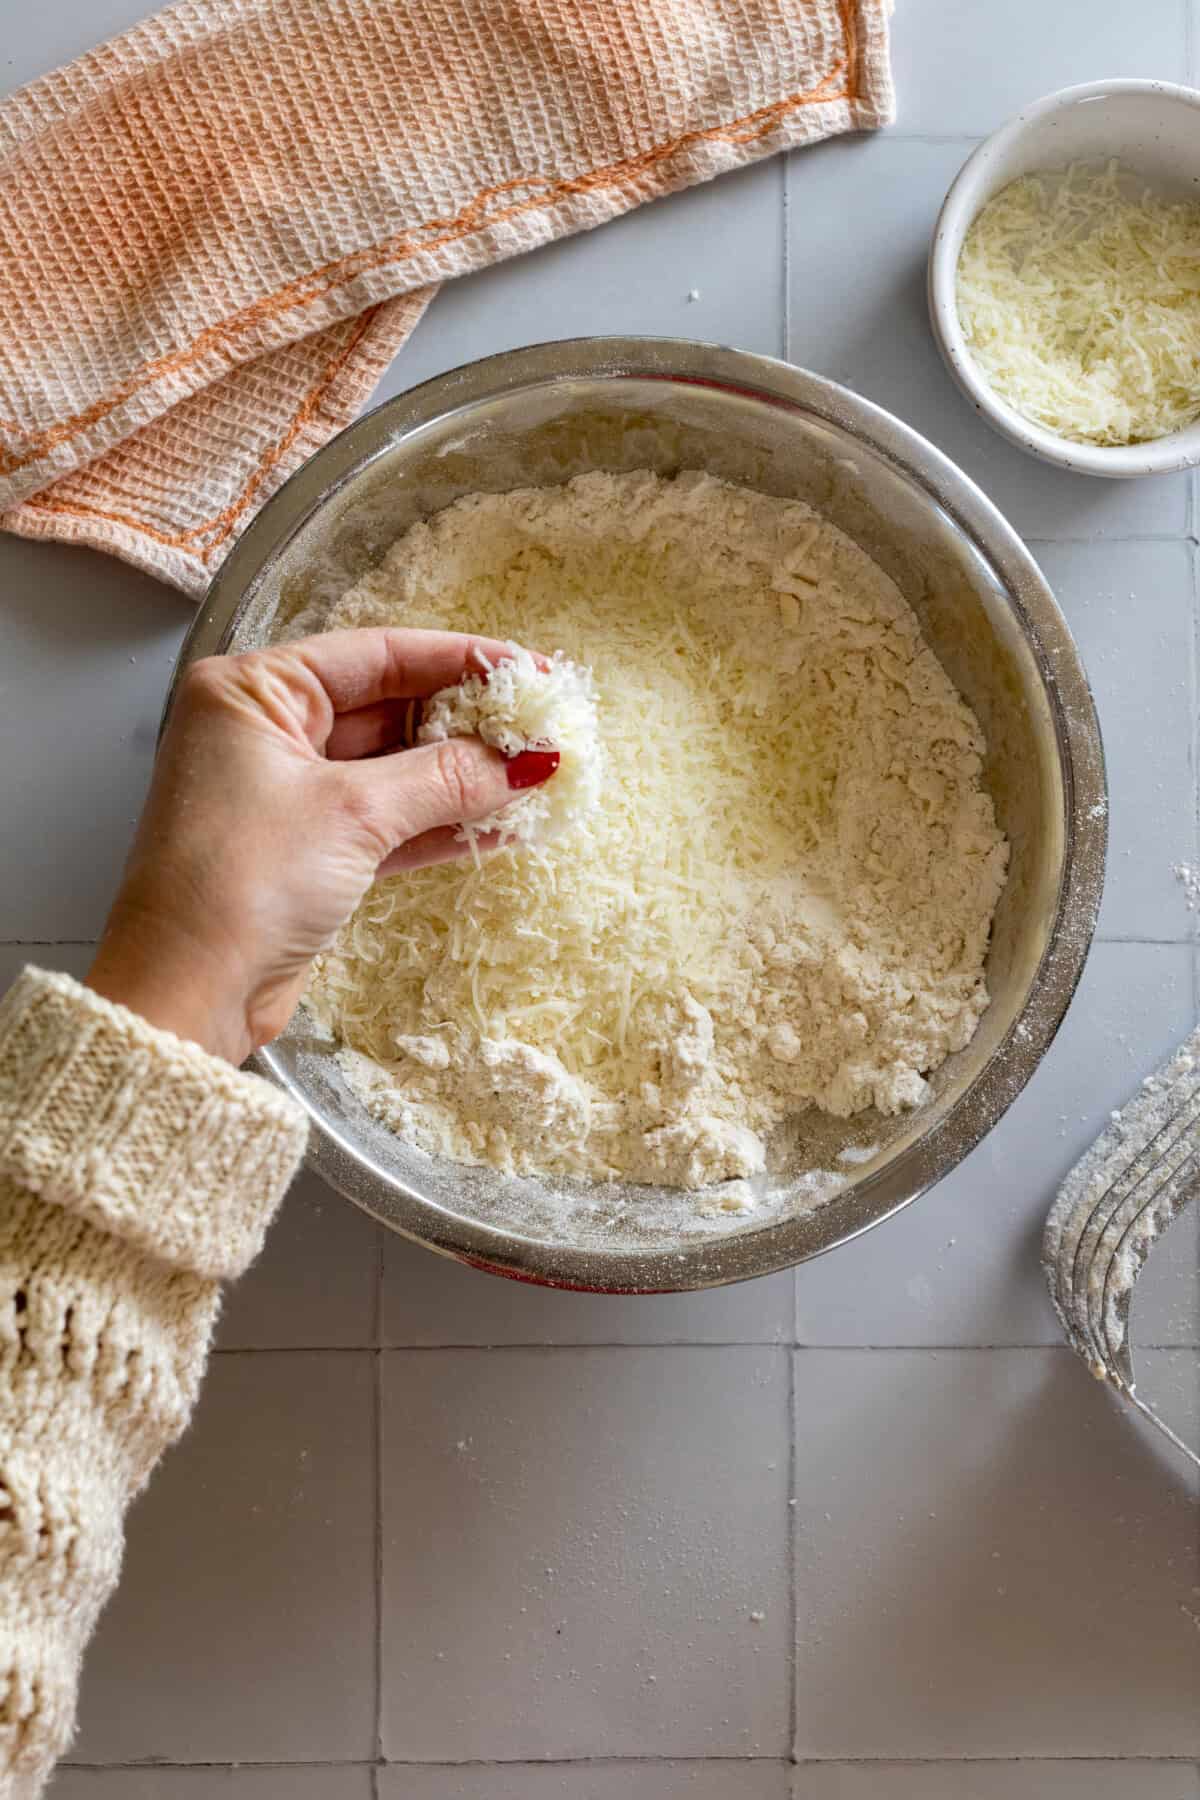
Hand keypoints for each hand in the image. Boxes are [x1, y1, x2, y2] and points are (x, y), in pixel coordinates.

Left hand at [86, 628, 556, 1065]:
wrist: (187, 994)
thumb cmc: (239, 883)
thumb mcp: (353, 813)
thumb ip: (445, 778)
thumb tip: (526, 761)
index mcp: (253, 692)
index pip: (376, 654)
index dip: (461, 660)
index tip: (531, 670)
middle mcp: (266, 731)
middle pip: (390, 708)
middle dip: (469, 723)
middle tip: (545, 727)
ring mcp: (290, 794)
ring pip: (396, 768)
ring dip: (465, 777)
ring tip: (540, 775)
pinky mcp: (311, 852)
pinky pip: (391, 821)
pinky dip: (443, 824)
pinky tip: (504, 824)